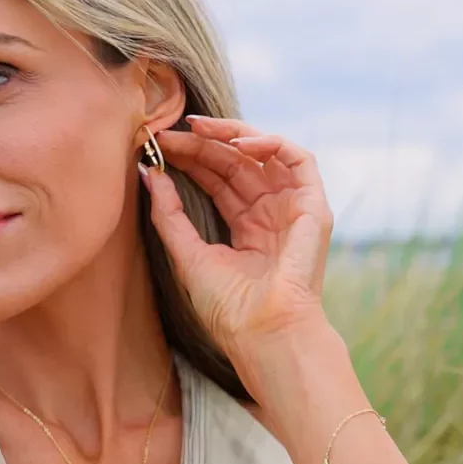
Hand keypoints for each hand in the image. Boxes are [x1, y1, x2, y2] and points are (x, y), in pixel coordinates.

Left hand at [141, 115, 335, 364]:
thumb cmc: (230, 310)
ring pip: (264, 155)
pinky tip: (237, 144)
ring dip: (232, 136)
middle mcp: (270, 214)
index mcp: (246, 229)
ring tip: (198, 129)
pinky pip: (299, 160)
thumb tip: (149, 173)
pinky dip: (271, 144)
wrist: (265, 333)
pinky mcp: (313, 206)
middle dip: (202, 145)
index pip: (217, 180)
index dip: (190, 159)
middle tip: (168, 135)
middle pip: (235, 164)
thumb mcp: (188, 255)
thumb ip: (169, 215)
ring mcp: (292, 208)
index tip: (158, 147)